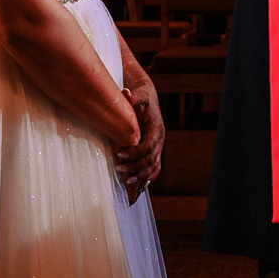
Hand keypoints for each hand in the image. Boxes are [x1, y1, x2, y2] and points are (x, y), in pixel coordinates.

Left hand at [114, 82, 163, 201]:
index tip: (119, 154)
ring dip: (141, 175)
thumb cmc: (142, 99)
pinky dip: (149, 176)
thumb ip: (134, 96)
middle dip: (135, 166)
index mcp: (157, 129)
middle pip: (151, 159)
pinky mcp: (155, 152)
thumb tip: (126, 93)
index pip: (148, 146)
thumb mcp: (139, 95)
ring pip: (154, 166)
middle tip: (119, 169)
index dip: (135, 152)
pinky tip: (140, 184)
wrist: (148, 101)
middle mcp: (160, 140)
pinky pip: (155, 168)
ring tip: (127, 181)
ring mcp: (159, 147)